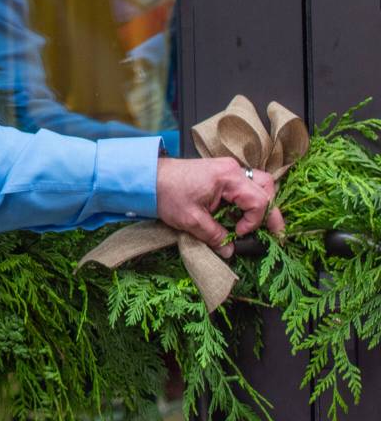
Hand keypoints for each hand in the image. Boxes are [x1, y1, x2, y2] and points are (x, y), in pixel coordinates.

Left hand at [155, 157, 281, 257]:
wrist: (147, 177)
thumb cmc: (167, 193)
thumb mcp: (191, 220)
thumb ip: (214, 236)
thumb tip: (229, 251)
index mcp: (228, 177)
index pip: (258, 201)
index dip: (254, 222)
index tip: (238, 234)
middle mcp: (232, 169)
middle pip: (266, 188)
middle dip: (270, 212)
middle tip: (273, 233)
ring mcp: (226, 169)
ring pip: (258, 184)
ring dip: (260, 204)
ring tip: (253, 224)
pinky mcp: (220, 173)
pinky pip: (243, 185)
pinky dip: (246, 200)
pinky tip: (237, 215)